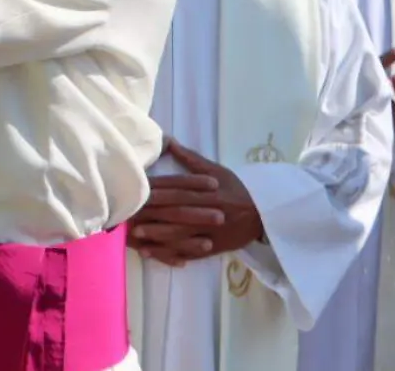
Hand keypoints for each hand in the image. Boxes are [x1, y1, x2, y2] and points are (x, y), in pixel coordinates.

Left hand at [128, 138, 262, 266]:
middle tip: (128, 214)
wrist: (265, 214)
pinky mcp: (213, 247)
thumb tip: (168, 141)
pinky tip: (151, 252)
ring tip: (136, 234)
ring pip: (181, 233)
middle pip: (177, 211)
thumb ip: (191, 159)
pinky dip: (170, 253)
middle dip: (152, 213)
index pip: (178, 188)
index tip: (136, 190)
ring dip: (158, 234)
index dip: (156, 190)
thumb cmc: (237, 189)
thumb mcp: (218, 170)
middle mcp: (208, 210)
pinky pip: (189, 251)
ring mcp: (210, 230)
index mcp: (208, 189)